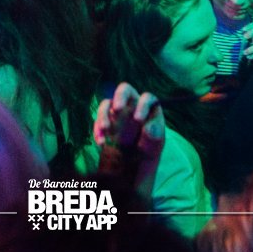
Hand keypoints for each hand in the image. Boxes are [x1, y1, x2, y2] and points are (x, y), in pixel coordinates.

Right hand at [94, 82, 163, 197]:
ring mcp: (117, 112)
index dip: (143, 105)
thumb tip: (149, 126)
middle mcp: (132, 105)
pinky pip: (99, 120)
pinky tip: (100, 143)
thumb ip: (154, 135)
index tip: (138, 119)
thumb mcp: (155, 145)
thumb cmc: (149, 148)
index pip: (148, 98)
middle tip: (118, 108)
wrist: (136, 161)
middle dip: (120, 96)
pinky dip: (97, 129)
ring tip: (105, 130)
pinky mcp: (106, 122)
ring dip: (104, 115)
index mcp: (149, 107)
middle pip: (125, 90)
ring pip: (107, 103)